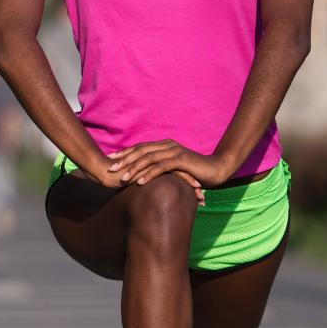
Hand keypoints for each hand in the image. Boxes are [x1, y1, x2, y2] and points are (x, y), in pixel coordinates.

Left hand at [107, 139, 222, 201]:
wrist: (215, 170)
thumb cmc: (194, 172)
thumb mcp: (174, 169)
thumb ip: (161, 168)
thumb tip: (145, 174)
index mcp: (164, 145)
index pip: (140, 148)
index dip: (125, 153)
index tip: (111, 160)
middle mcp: (167, 145)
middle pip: (141, 150)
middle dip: (124, 159)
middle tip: (110, 168)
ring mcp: (174, 151)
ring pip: (149, 158)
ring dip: (134, 168)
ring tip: (122, 178)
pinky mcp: (181, 159)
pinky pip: (161, 167)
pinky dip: (149, 174)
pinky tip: (140, 182)